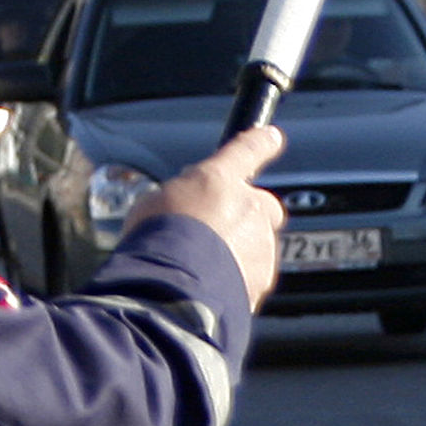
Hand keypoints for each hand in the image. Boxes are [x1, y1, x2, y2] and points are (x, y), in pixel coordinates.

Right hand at [122, 125, 286, 312]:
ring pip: (257, 244)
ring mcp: (261, 244)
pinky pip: (252, 276)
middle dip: (244, 216)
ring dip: (237, 252)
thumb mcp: (154, 203)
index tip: (271, 137)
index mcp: (219, 179)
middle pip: (260, 206)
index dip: (261, 143)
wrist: (173, 287)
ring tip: (201, 268)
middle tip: (214, 231)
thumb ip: (179, 199)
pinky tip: (207, 288)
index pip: (247, 150)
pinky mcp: (262, 279)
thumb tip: (181, 208)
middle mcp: (249, 206)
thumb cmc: (157, 239)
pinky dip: (236, 280)